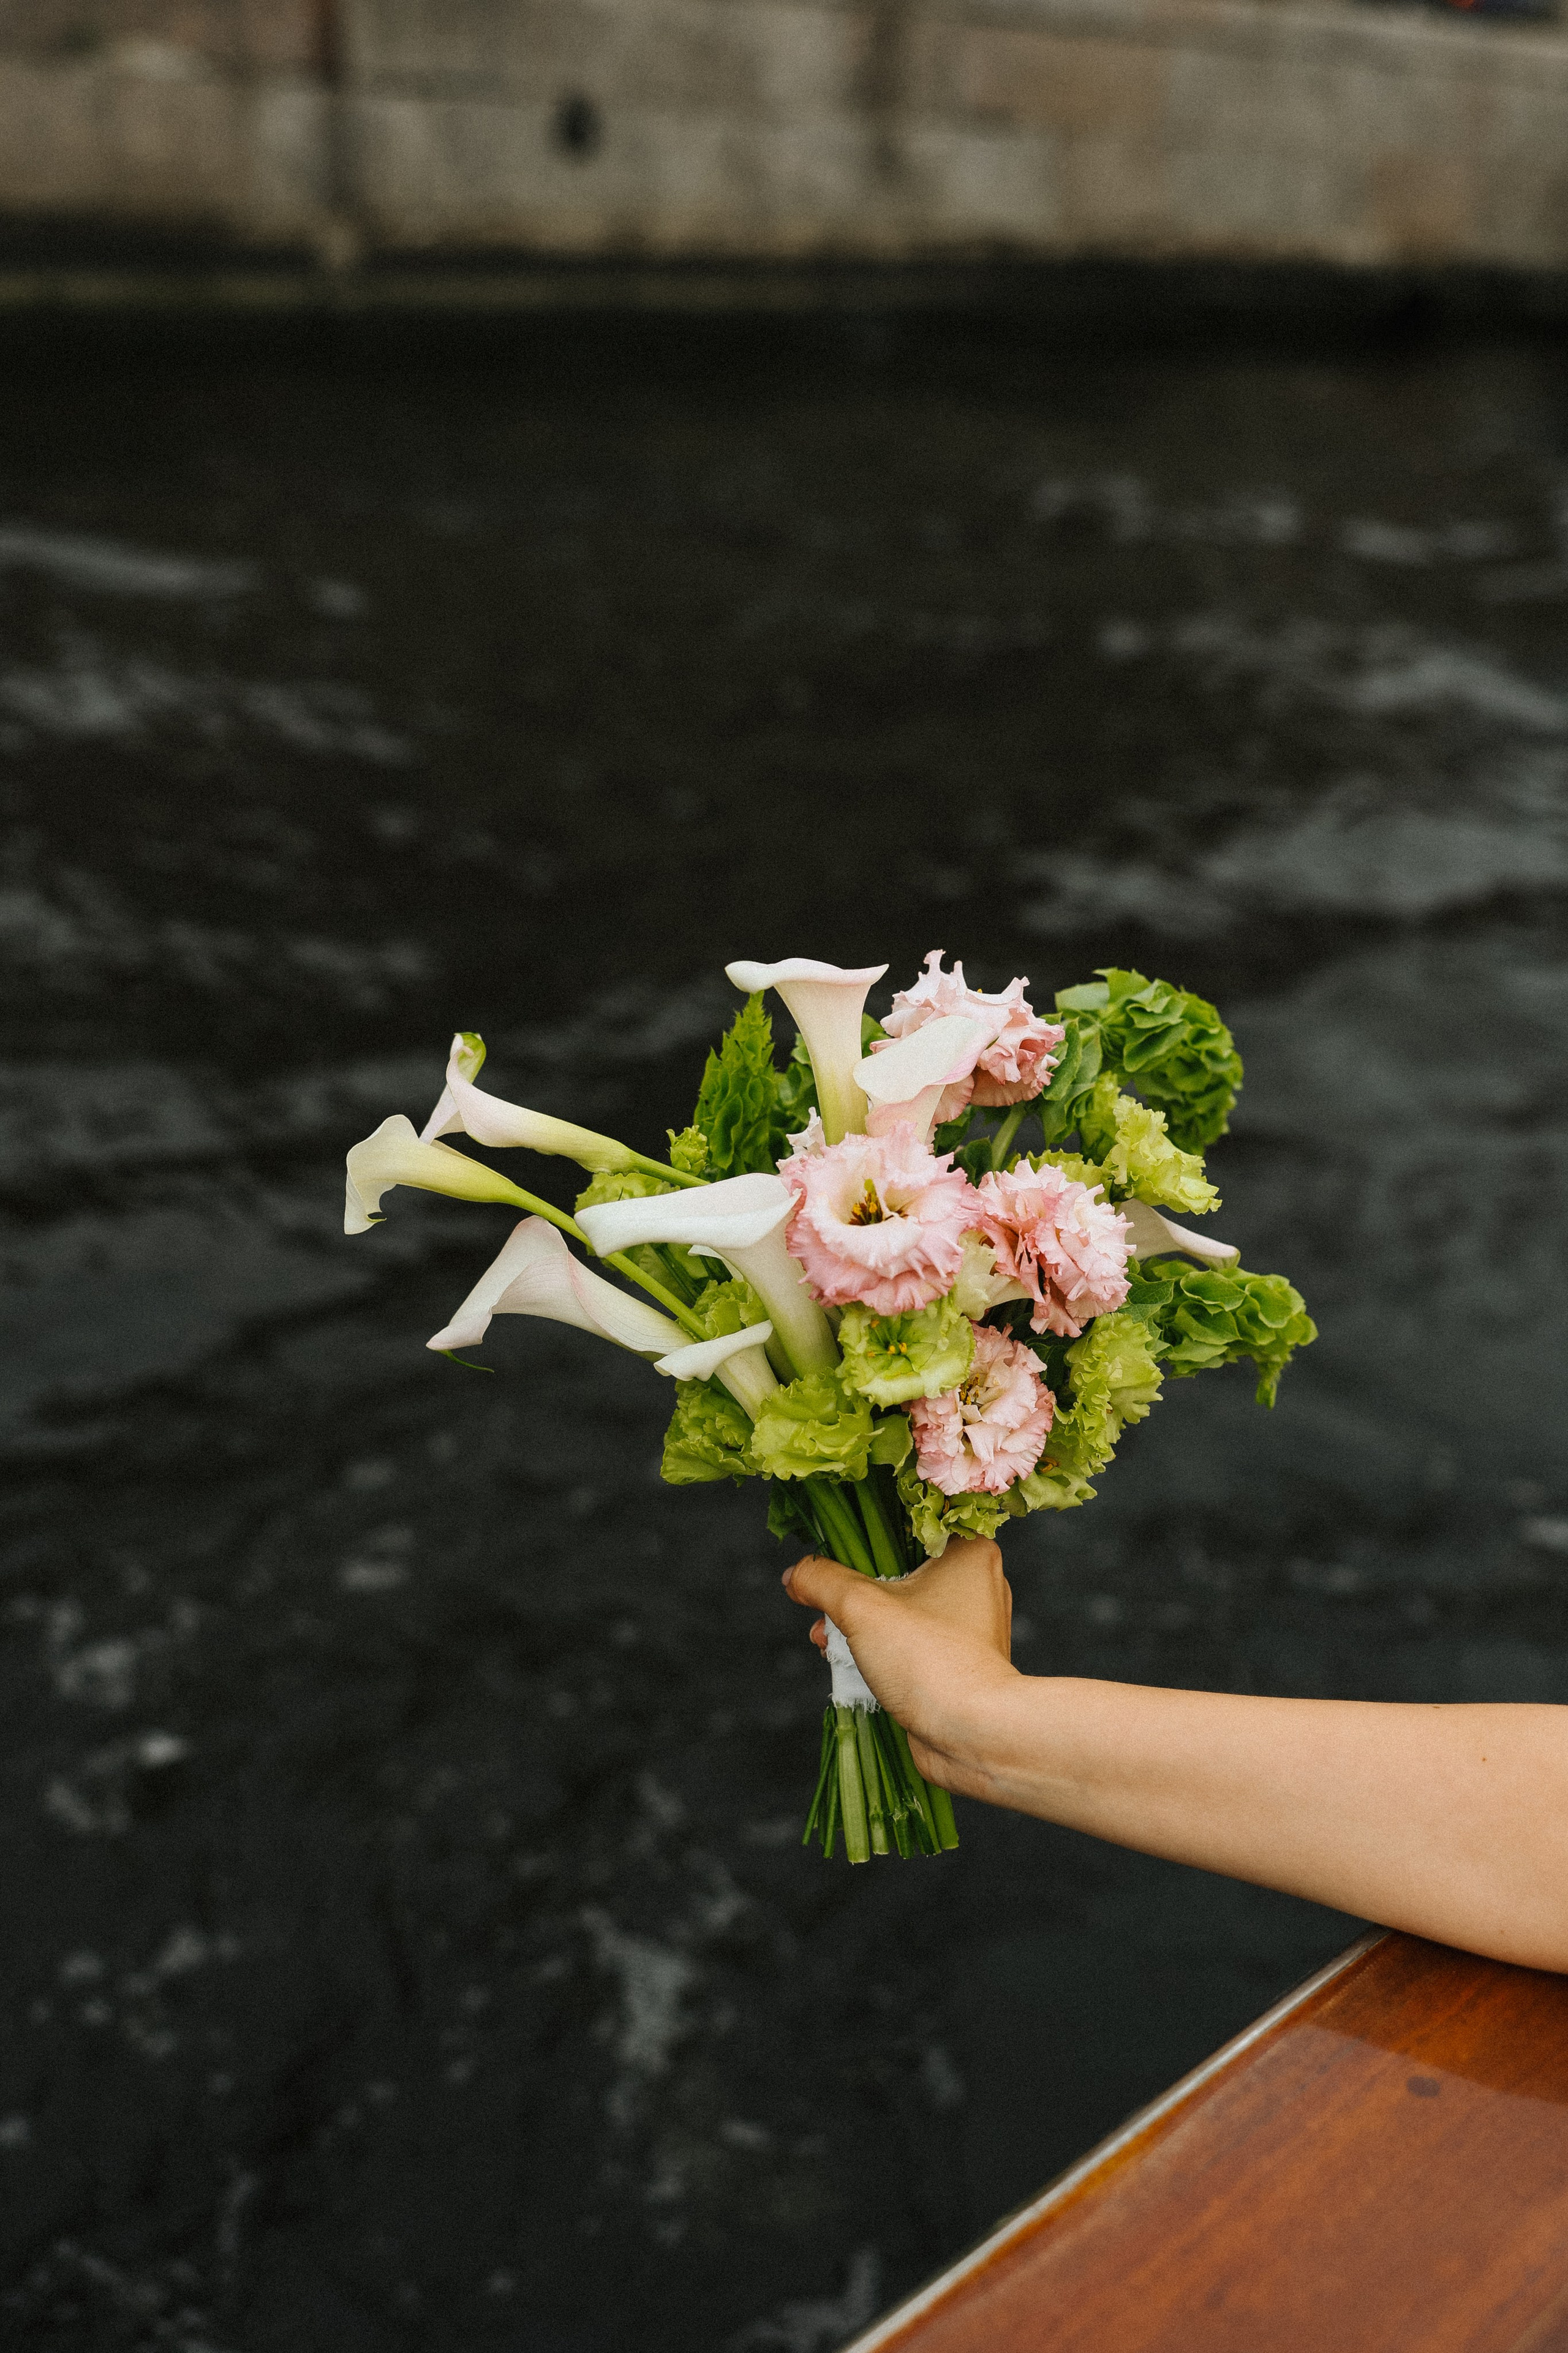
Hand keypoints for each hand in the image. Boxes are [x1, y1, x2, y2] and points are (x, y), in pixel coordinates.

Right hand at [782, 1539, 1019, 1795]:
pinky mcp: (958, 1660)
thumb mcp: (861, 1607)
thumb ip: (822, 1580)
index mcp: (970, 1551)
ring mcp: (969, 1625)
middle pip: (898, 1568)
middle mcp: (977, 1582)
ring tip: (829, 1639)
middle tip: (824, 1608)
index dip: (864, 1536)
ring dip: (859, 1624)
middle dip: (853, 1591)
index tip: (834, 1553)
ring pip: (900, 1608)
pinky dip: (879, 1648)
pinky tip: (848, 1662)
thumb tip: (795, 1574)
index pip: (909, 1522)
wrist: (972, 1736)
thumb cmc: (930, 1660)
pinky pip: (910, 1640)